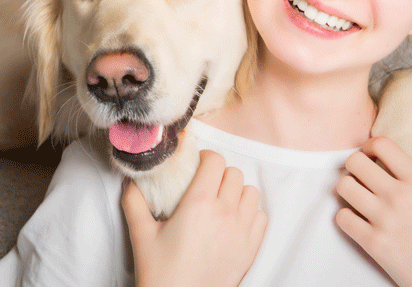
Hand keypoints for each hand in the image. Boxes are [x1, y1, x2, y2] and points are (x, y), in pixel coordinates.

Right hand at [122, 150, 267, 286]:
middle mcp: (225, 212)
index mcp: (199, 203)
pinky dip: (251, 214)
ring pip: (251, 192)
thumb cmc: (160, 273)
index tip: (198, 166)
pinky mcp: (251, 248)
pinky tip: (236, 221)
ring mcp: (242, 230)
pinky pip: (261, 216)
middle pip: (234, 173)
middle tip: (208, 184)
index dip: (206, 158)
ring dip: (238, 192)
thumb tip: (129, 181)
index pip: (215, 161)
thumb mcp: (142, 235)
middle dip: (220, 174)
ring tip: (223, 201)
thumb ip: (134, 203)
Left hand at [335, 137, 411, 286]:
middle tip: (360, 174)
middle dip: (354, 165)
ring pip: (343, 186)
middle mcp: (399, 196)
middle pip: (355, 162)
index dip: (370, 145)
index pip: (382, 144)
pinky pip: (342, 218)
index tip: (370, 152)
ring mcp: (384, 220)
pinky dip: (346, 217)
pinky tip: (358, 219)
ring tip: (357, 195)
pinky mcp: (374, 244)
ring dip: (348, 189)